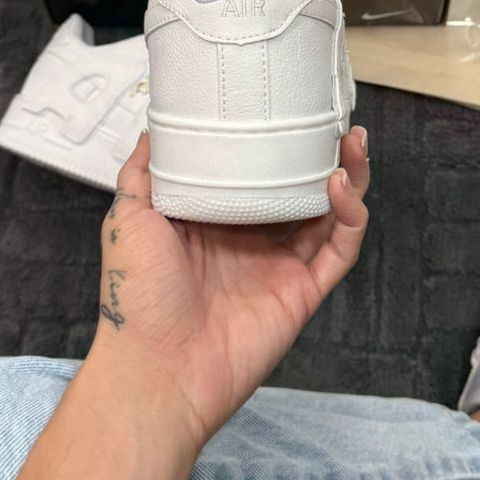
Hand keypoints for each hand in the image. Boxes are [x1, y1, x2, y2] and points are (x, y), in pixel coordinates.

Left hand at [87, 128, 369, 452]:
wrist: (154, 370)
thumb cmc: (135, 299)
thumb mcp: (129, 219)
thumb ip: (143, 173)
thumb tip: (156, 128)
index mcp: (214, 220)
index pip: (255, 172)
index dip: (276, 143)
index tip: (289, 109)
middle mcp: (250, 240)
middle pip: (300, 189)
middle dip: (322, 155)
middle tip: (333, 122)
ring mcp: (279, 266)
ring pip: (329, 214)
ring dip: (347, 177)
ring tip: (350, 144)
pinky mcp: (301, 293)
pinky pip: (338, 251)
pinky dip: (349, 218)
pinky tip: (341, 187)